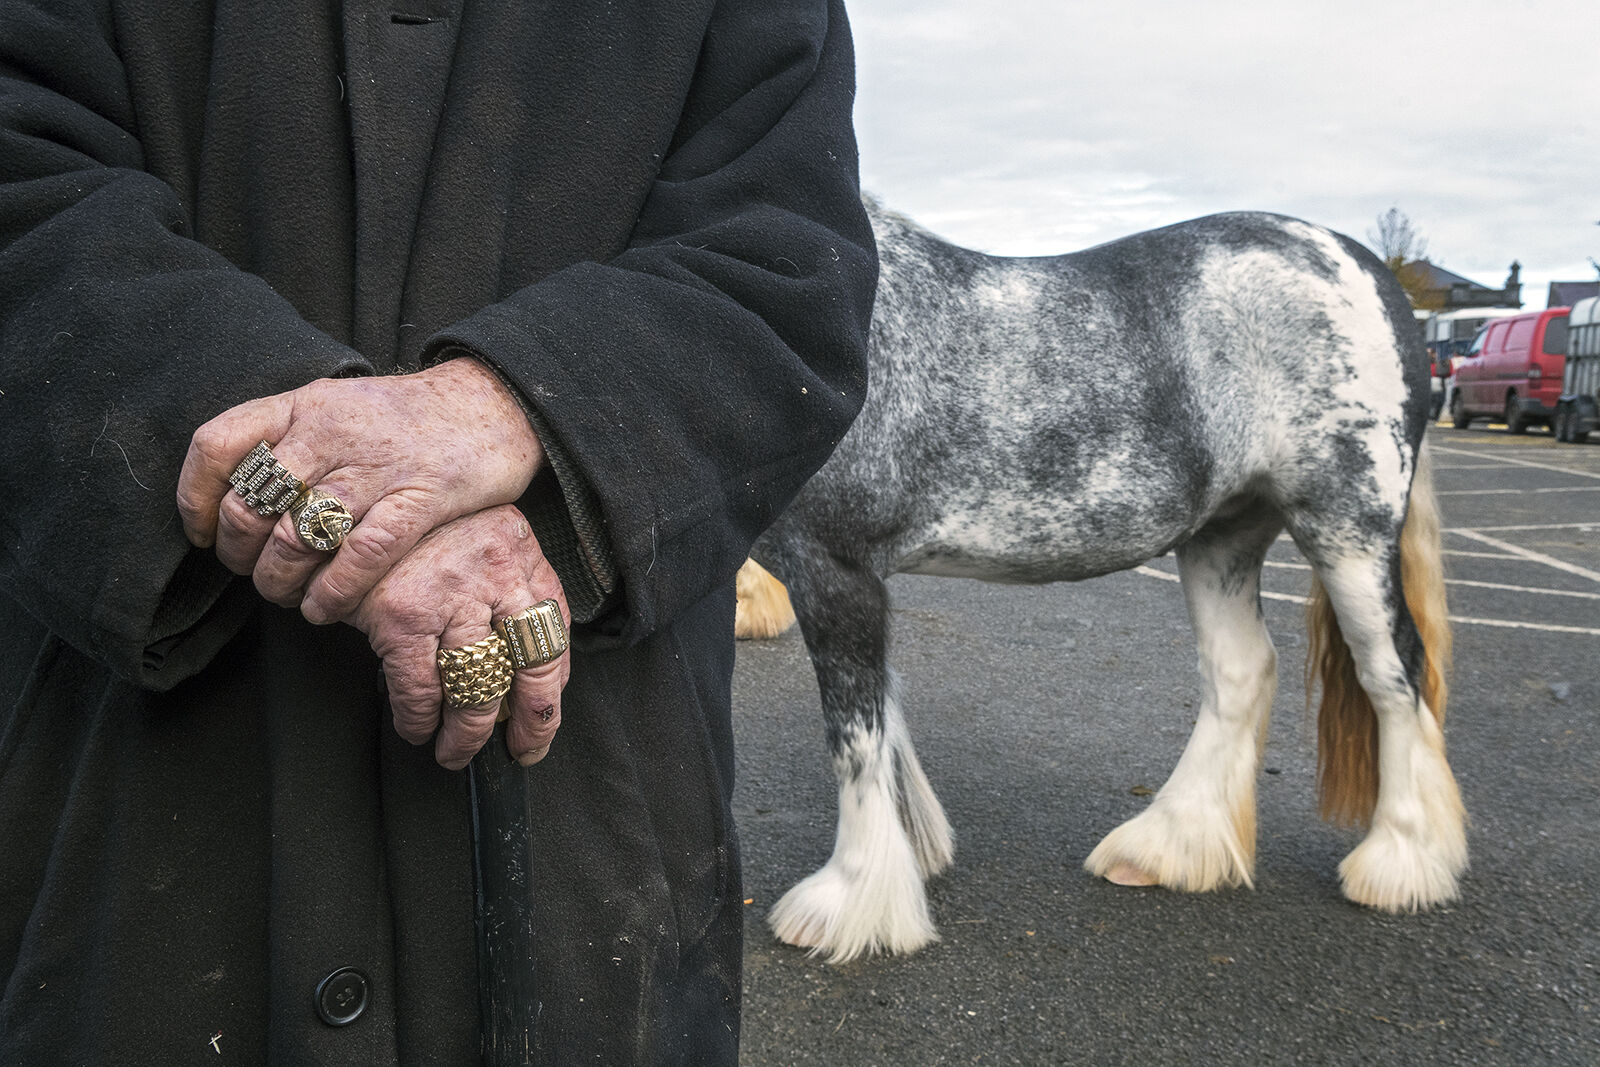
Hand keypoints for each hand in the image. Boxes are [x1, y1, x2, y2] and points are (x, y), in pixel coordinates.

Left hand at [176, 357, 541, 623]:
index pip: (218, 445)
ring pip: (296, 537)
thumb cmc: (405, 418)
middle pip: (250, 503)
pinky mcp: (420, 498)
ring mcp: (375, 467)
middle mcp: (331, 432)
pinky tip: (325, 608)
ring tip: (287, 596)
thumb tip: (232, 492)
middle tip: (252, 572)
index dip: (195, 497)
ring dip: (279, 581)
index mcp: (303, 405)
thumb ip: (288, 437)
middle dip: (239, 553)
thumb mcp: (336, 404)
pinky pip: (360, 556)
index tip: (203, 532)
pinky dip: (332, 593)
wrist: (490, 405)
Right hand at [350, 505, 569, 768]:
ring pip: (477, 686)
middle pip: (531, 668)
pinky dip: (419, 718)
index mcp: (524, 559)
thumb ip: (513, 596)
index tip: (540, 727)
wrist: (356, 498)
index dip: (552, 693)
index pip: (556, 638)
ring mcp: (451, 595)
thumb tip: (532, 681)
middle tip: (518, 752)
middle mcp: (497, 576)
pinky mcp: (401, 614)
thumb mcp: (485, 545)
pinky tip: (417, 729)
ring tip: (455, 753)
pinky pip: (420, 686)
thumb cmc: (428, 531)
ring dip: (467, 732)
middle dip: (529, 723)